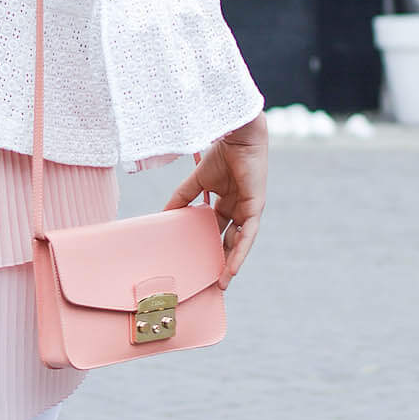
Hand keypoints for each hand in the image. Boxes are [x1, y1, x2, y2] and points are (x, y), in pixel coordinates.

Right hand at [164, 113, 266, 288]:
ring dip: (232, 262)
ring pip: (240, 242)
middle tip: (211, 280)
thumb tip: (162, 215)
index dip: (210, 245)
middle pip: (230, 240)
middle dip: (222, 260)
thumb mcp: (195, 182)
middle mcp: (239, 208)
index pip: (218, 229)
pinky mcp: (255, 208)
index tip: (199, 262)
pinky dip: (240, 252)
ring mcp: (248, 209)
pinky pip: (248, 235)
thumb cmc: (220, 153)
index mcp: (226, 201)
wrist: (236, 137)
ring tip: (222, 282)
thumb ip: (181, 199)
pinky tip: (232, 268)